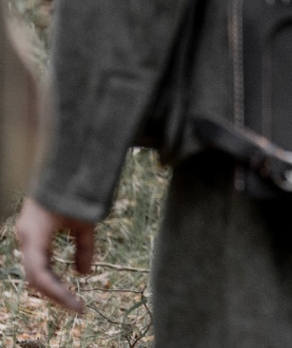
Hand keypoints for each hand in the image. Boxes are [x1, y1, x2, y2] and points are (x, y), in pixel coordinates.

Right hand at [17, 198, 95, 312]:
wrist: (62, 165)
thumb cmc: (75, 190)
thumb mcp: (86, 220)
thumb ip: (85, 247)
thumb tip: (85, 274)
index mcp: (35, 235)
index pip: (40, 274)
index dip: (58, 293)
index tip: (78, 306)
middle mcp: (26, 237)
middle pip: (36, 275)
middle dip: (56, 292)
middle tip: (78, 306)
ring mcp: (27, 233)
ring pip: (35, 268)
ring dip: (52, 283)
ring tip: (71, 297)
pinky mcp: (32, 230)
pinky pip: (37, 257)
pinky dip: (50, 271)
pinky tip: (63, 281)